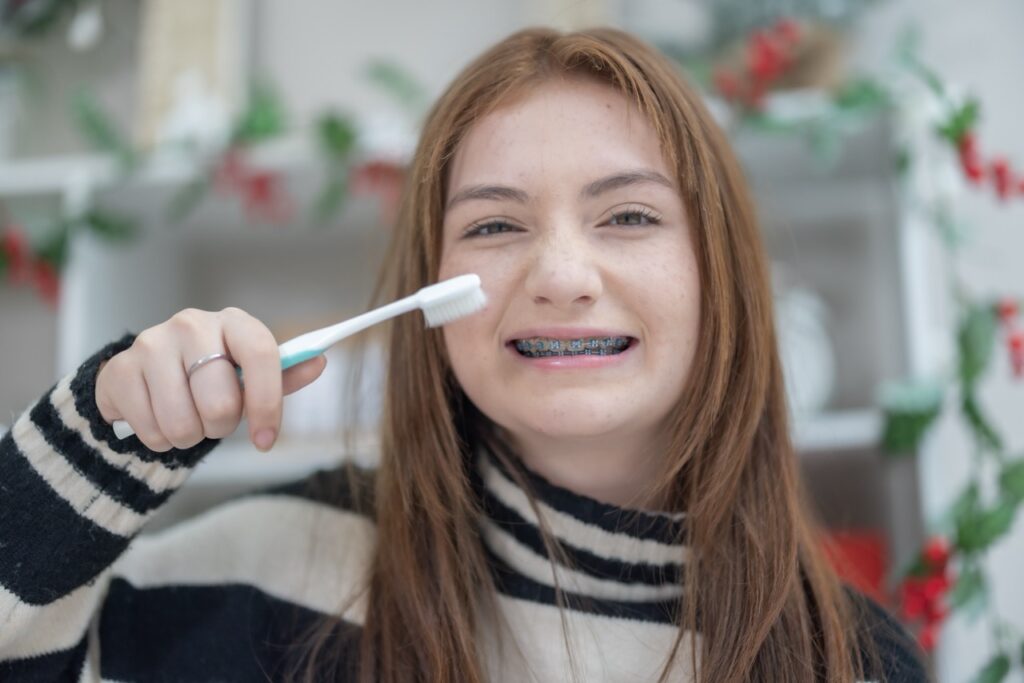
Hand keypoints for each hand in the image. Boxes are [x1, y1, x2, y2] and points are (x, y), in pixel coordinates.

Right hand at [94, 307, 325, 451]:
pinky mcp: (119, 371)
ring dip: (189, 436)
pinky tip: (159, 417)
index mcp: (233, 322)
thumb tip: (318, 362)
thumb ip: (283, 374)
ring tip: (187, 418)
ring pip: (183, 423)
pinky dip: (160, 439)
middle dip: (220, 425)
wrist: (146, 377)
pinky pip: (152, 431)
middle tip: (214, 418)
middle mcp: (192, 324)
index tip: (266, 439)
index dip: (267, 403)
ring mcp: (151, 344)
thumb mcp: (249, 375)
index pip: (261, 355)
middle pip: (220, 401)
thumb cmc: (209, 376)